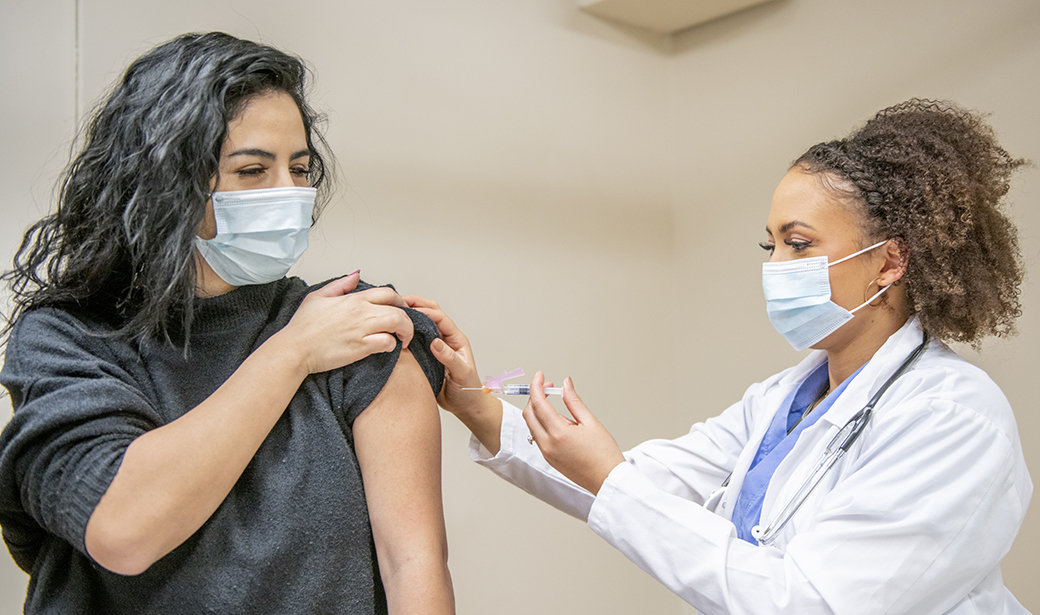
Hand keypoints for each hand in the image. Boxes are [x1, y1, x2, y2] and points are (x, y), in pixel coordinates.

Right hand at [284, 272, 414, 373]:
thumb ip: (340, 285)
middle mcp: (360, 312)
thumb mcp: (318, 297)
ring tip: (402, 339)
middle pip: (398, 308)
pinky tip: (386, 348)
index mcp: (353, 299)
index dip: (399, 300)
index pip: (387, 293)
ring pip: (397, 323)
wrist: (294, 349)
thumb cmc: (303, 326)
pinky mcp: (360, 347)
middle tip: (405, 327)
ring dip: (405, 331)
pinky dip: (392, 346)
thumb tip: (356, 275)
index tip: (400, 309)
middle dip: (407, 318)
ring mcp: (361, 329)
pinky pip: (387, 343)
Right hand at [402, 294, 497, 417]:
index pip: (440, 318)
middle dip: (416, 305)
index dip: (425, 310)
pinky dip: (405, 333)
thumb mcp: (462, 373)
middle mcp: (445, 340)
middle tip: (398, 302)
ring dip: (410, 317)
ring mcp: (434, 347)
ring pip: (421, 325)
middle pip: (430, 315)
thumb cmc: (468, 390)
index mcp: (456, 339)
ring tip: (393, 312)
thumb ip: (450, 358)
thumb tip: (435, 342)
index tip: (409, 307)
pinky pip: (415, 340)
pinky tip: (393, 332)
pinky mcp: (426, 357)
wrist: (465, 407)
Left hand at [523, 371, 624, 494]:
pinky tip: (558, 420)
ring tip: (556, 403)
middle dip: (535, 396)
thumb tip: (565, 384)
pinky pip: (538, 436)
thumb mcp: (590, 422)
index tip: (540, 375)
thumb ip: (574, 401)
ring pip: (532, 425)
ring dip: (538, 410)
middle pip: (529, 414)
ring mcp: (546, 453)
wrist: (607, 480)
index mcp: (558, 434)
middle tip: (548, 387)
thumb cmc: (604, 454)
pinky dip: (542, 423)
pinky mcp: (548, 458)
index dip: (536, 386)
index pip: (538, 403)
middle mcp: (547, 444)